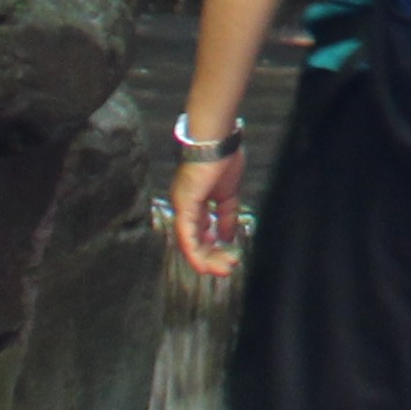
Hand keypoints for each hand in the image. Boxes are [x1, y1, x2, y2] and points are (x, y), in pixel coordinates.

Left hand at [169, 149, 246, 281]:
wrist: (218, 141)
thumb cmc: (223, 158)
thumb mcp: (228, 194)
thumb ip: (226, 216)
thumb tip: (227, 236)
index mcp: (195, 202)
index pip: (200, 231)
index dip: (213, 246)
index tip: (228, 256)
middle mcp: (185, 207)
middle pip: (195, 240)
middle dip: (212, 256)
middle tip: (228, 267)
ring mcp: (182, 207)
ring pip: (189, 243)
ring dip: (206, 259)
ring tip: (224, 268)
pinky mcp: (183, 206)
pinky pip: (186, 236)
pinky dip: (195, 253)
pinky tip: (205, 264)